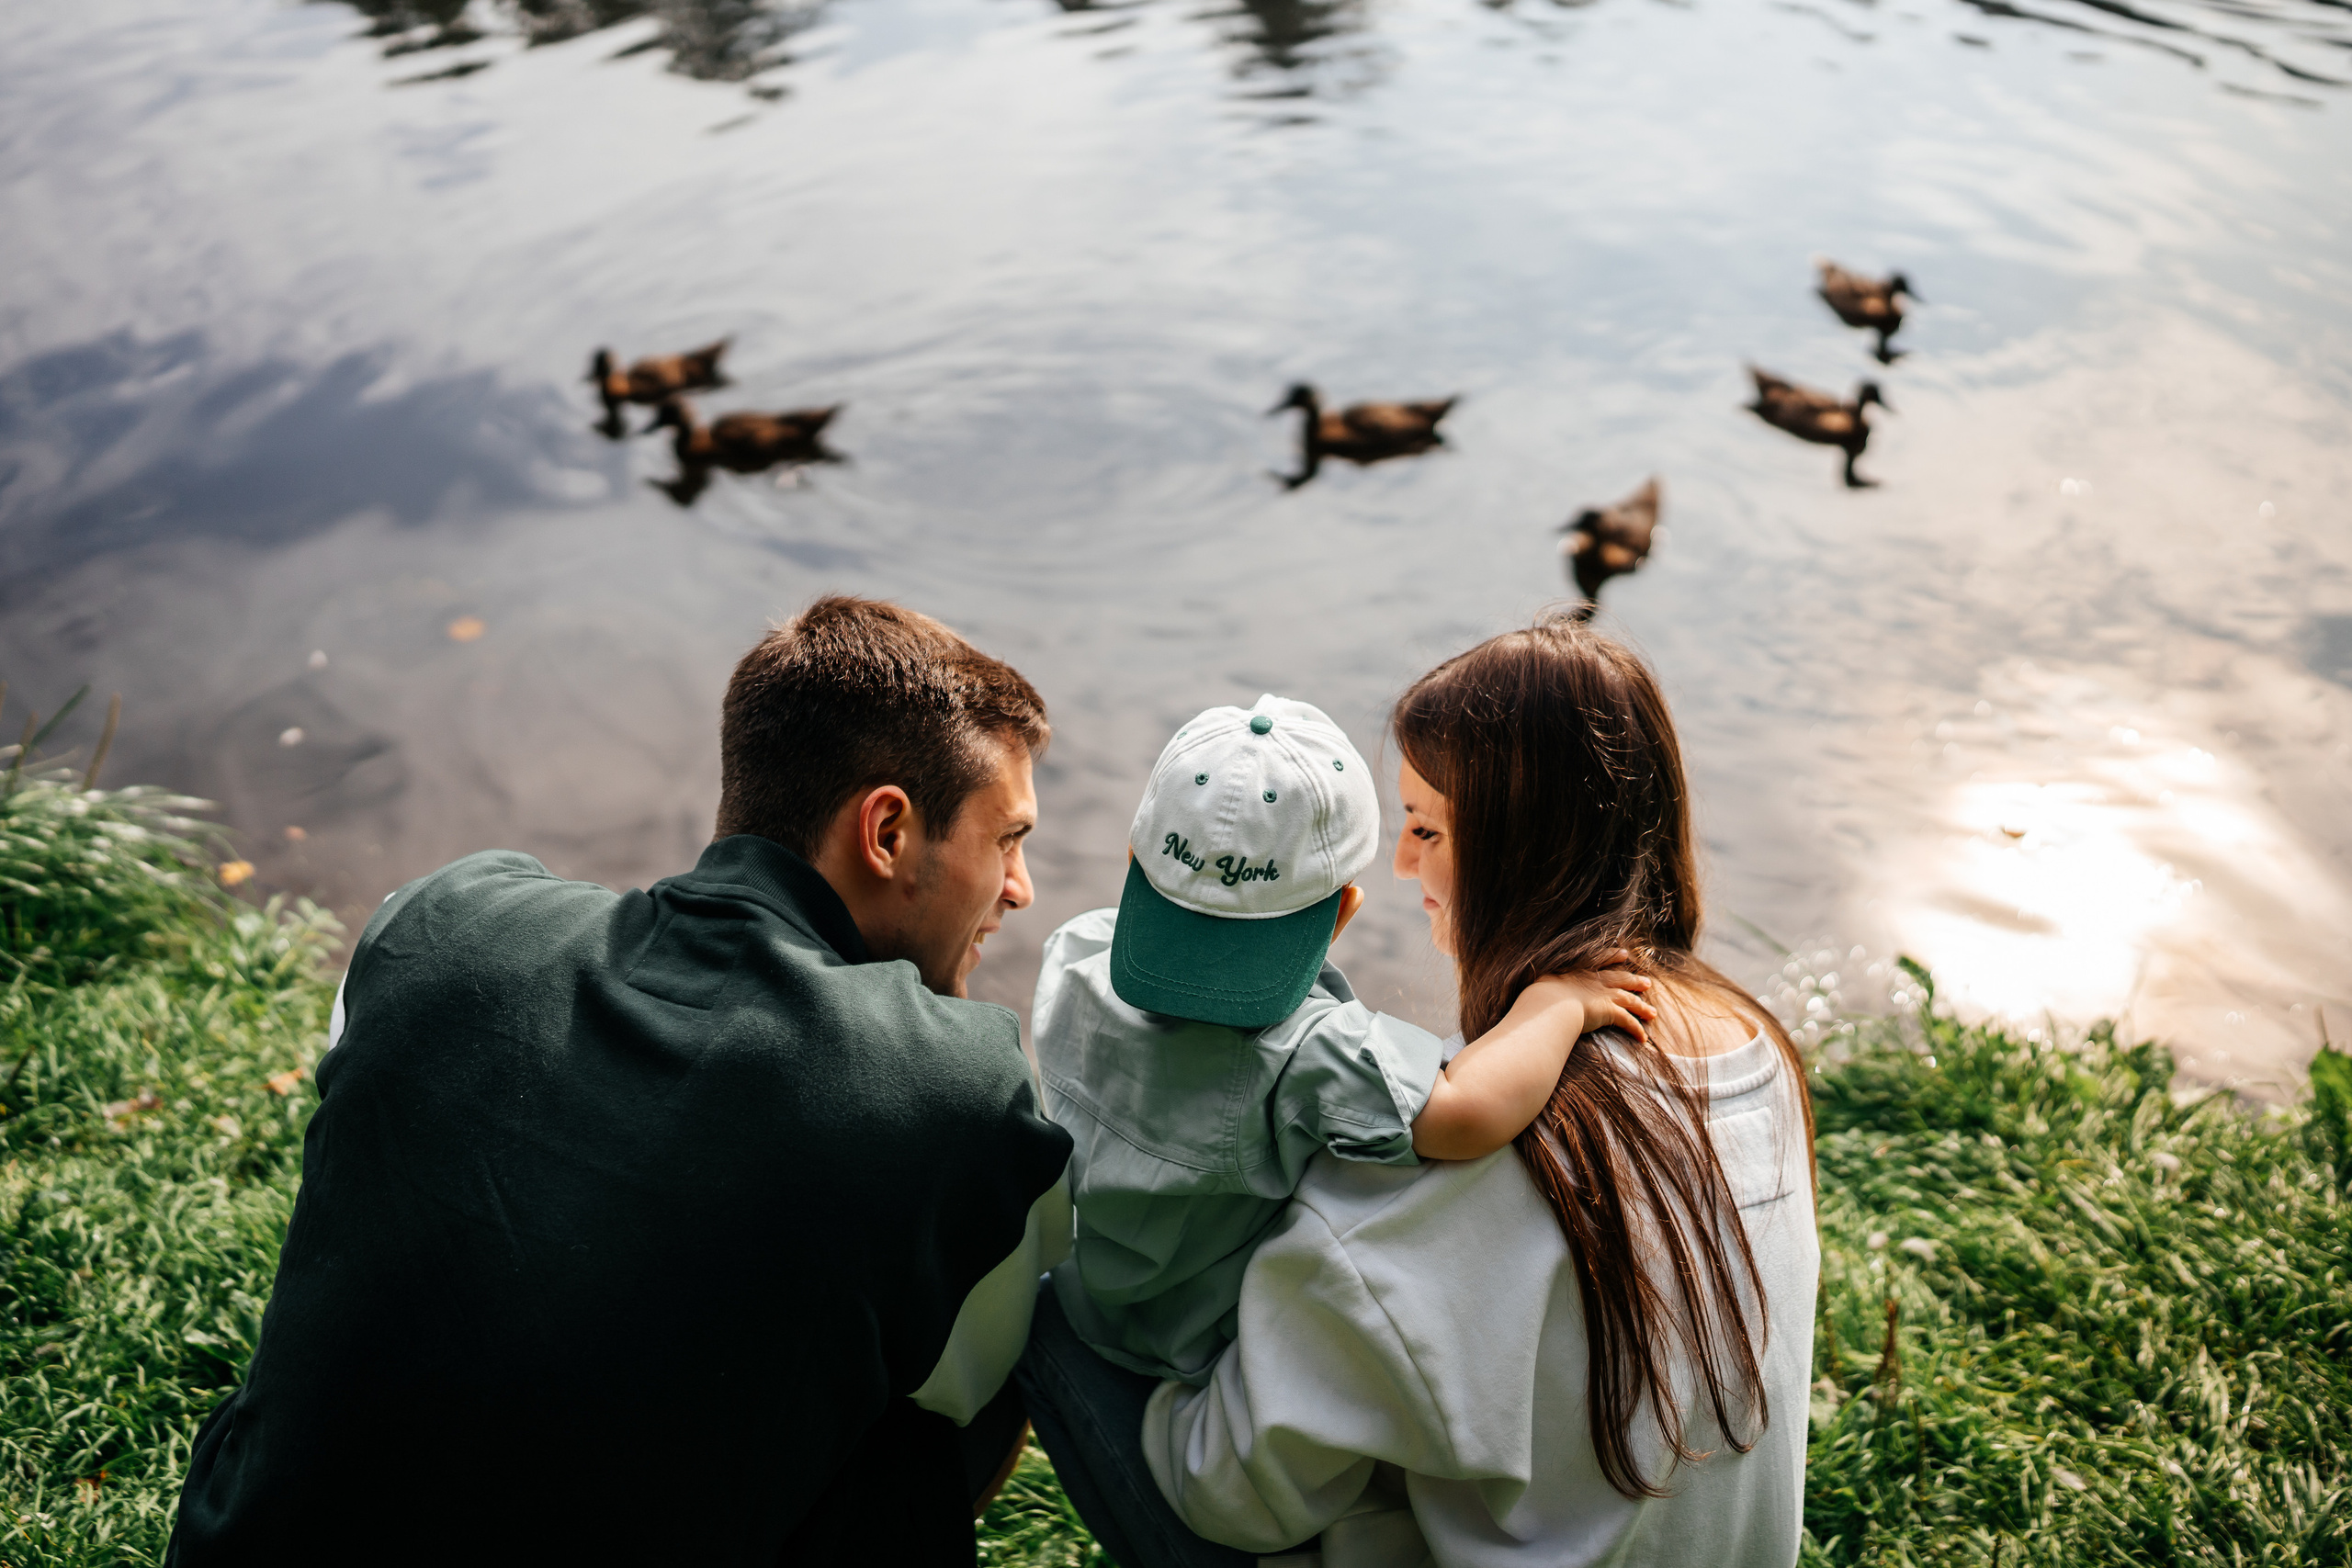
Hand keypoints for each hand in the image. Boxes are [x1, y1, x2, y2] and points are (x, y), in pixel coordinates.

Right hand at [1521, 950, 1657, 1043]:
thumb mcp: (1538, 982)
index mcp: (1579, 971)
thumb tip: (1532, 990)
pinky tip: (1643, 1038)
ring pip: (1630, 1000)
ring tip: (1653, 1012)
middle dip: (1634, 981)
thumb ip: (1541, 984)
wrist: (1549, 1005)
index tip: (1624, 954)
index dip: (1612, 957)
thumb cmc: (1538, 996)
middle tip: (1647, 983)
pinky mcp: (1609, 1012)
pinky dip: (1637, 1029)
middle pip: (1621, 979)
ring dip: (1642, 1006)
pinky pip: (1628, 1021)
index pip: (1600, 960)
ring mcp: (1604, 995)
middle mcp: (1595, 981)